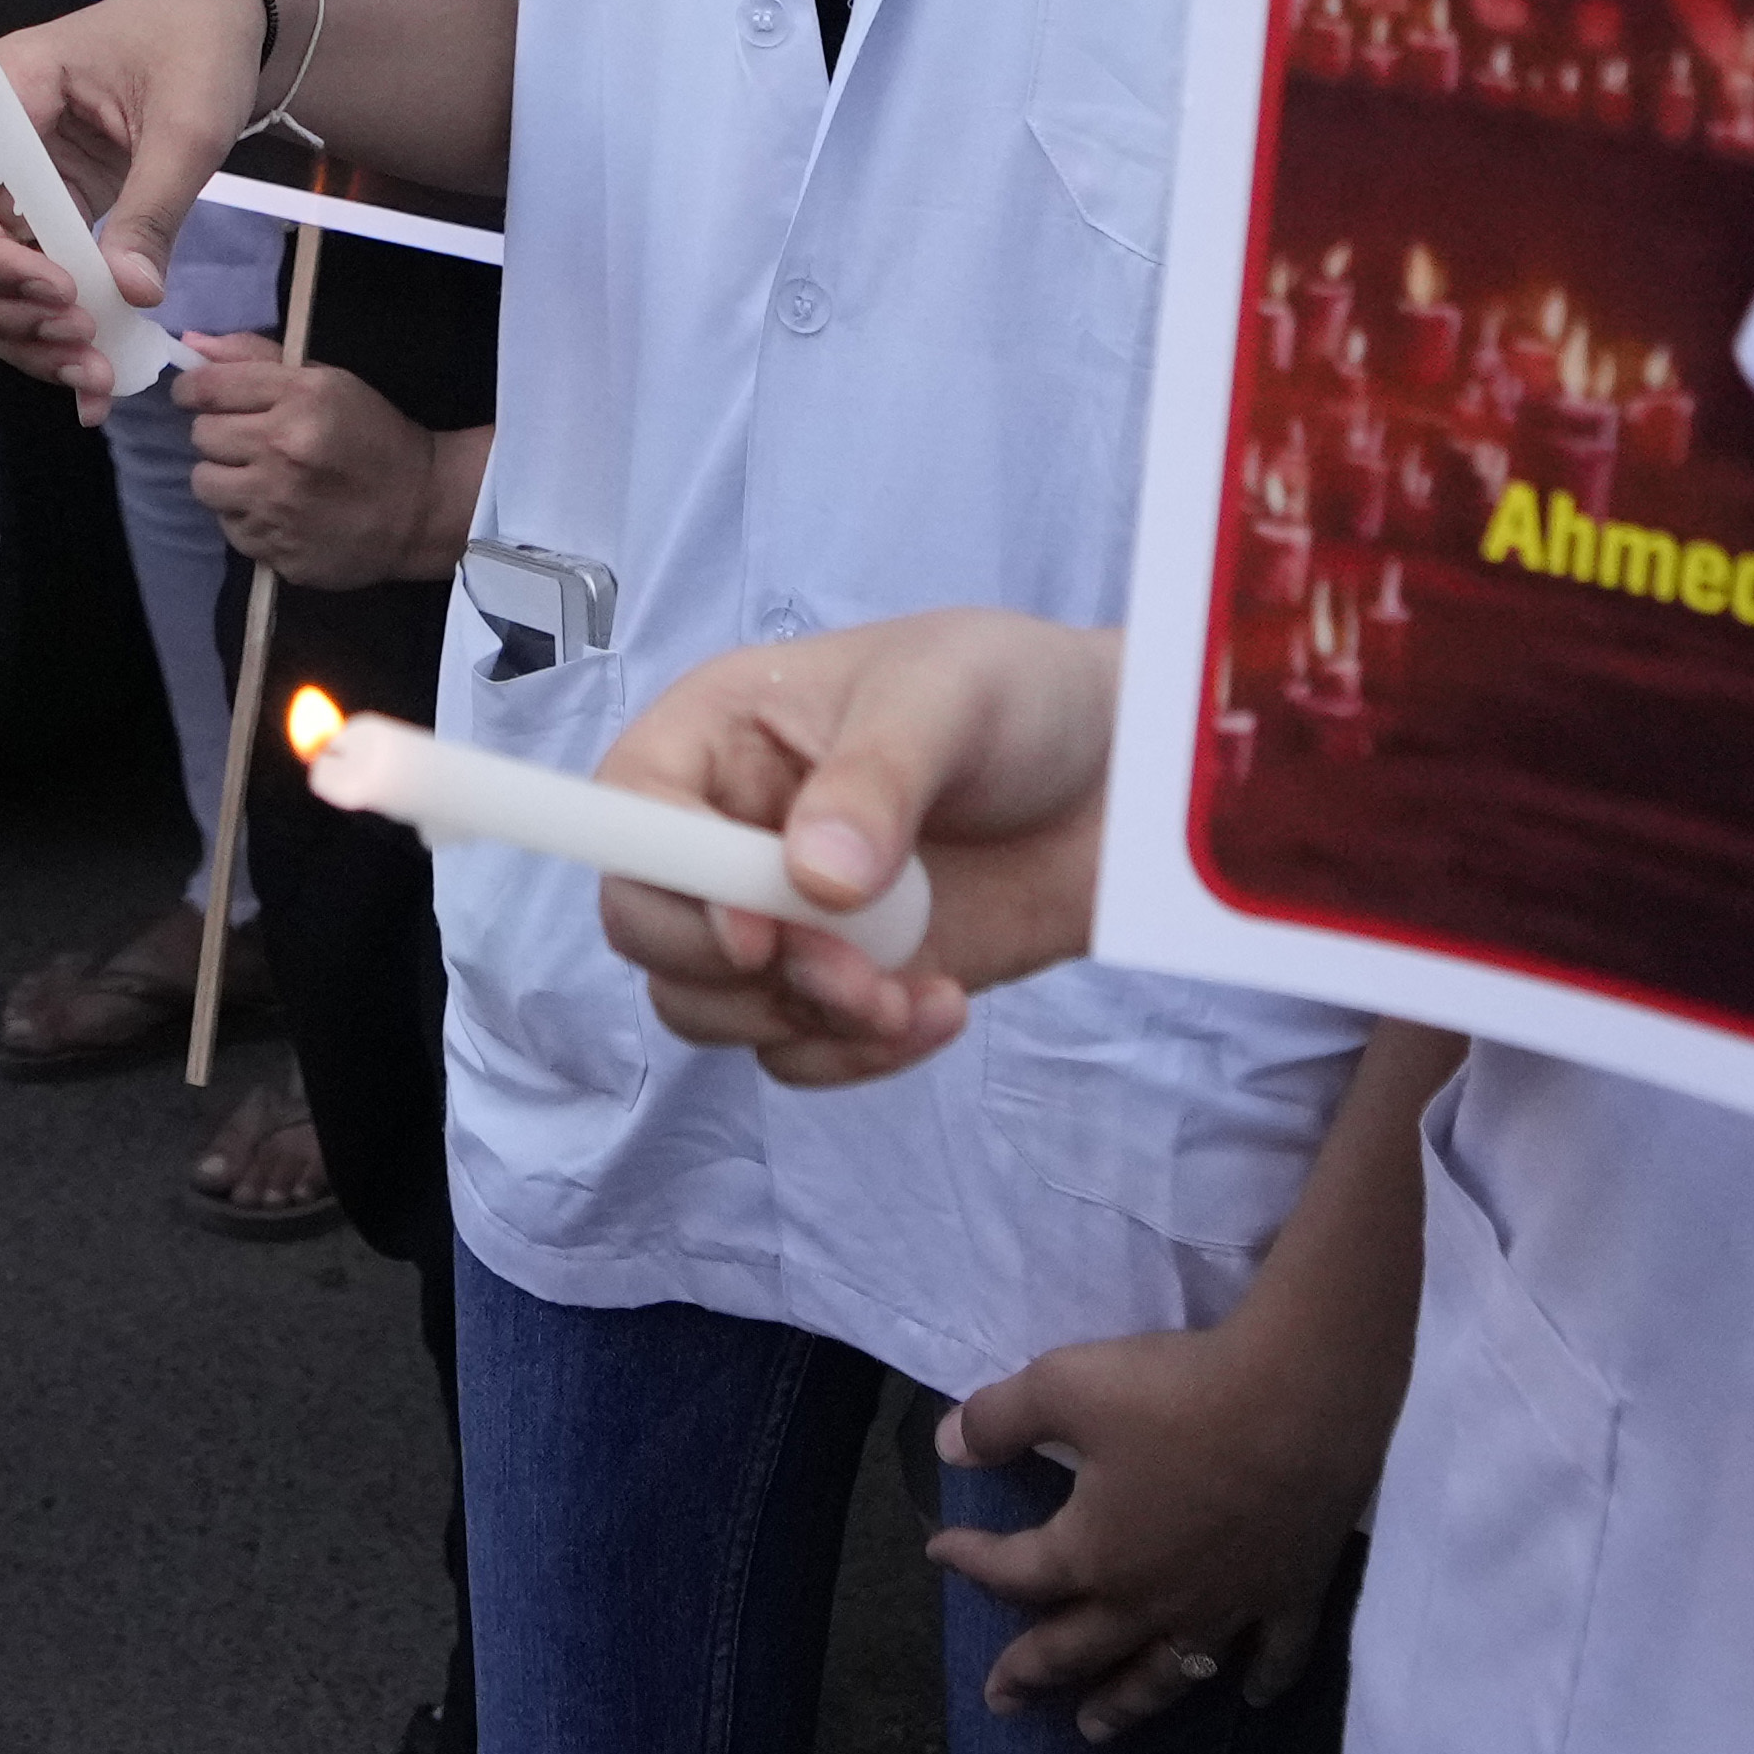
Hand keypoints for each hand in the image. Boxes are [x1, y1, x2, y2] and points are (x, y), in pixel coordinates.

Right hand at [0, 0, 253, 403]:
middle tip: (79, 342)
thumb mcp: (191, 124)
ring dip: (16, 334)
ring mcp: (2, 179)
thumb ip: (155, 208)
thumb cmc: (198, 48)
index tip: (61, 291)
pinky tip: (91, 376)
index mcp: (4, 89)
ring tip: (93, 373)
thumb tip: (131, 295)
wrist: (217, 26)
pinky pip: (13, 283)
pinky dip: (42, 332)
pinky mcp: (33, 214)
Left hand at [180, 344, 448, 590]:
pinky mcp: (277, 550)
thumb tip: (192, 343)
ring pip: (204, 484)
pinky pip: (229, 527)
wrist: (420, 508)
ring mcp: (277, 507)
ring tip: (254, 476)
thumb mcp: (328, 381)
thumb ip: (257, 358)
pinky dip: (244, 517)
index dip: (192, 390)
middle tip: (245, 438)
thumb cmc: (373, 435)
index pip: (208, 388)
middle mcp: (282, 452)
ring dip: (223, 477)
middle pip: (201, 436)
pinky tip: (274, 509)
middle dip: (217, 432)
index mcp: (299, 400)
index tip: (197, 396)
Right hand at [586, 609, 1121, 1083]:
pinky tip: (941, 1008)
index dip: (665, 883)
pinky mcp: (837, 981)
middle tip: (852, 976)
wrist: (1126, 783)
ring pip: (709, 1006)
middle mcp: (728, 827)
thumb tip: (814, 879)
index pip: (627, 808)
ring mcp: (779, 915)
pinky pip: (792, 1051)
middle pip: (645, 927)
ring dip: (802, 1023)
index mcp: (722, 733)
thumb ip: (878, 779)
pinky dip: (854, 1055)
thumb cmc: (1022, 697)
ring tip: (909, 996)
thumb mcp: (950, 700)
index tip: (754, 933)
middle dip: (740, 974)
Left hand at [934, 1307, 1395, 1736]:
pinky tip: (1254, 1698)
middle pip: (1080, 1649)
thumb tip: (948, 1447)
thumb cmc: (1179, 1393)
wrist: (1303, 1397)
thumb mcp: (1066, 1386)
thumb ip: (1000, 1419)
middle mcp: (1153, 1599)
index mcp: (1094, 1554)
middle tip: (1001, 1702)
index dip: (972, 1562)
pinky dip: (1263, 1680)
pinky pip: (1275, 1655)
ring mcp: (1227, 1606)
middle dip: (1033, 1674)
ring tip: (1096, 1729)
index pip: (1016, 1573)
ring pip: (1165, 1674)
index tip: (941, 1551)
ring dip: (1126, 1704)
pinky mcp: (1290, 1593)